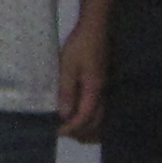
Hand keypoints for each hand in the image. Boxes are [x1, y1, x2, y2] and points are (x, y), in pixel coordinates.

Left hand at [54, 19, 106, 141]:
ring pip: (101, 119)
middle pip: (96, 123)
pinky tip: (81, 117)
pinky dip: (92, 120)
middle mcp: (102, 94)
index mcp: (94, 90)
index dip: (71, 128)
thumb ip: (66, 91)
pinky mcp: (102, 85)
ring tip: (72, 130)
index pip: (84, 118)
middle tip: (63, 133)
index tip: (57, 132)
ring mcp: (104, 90)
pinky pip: (100, 110)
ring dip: (87, 129)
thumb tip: (64, 115)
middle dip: (80, 133)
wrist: (95, 29)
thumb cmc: (80, 45)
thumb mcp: (68, 66)